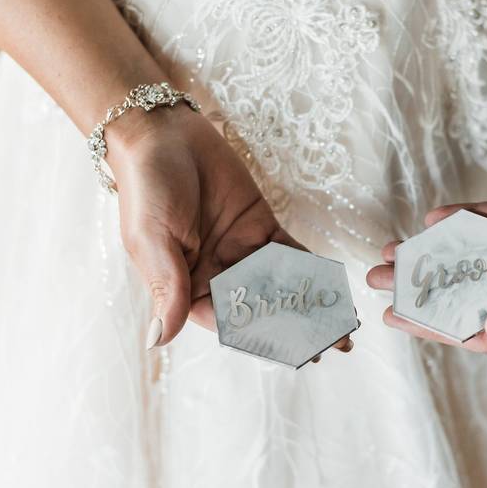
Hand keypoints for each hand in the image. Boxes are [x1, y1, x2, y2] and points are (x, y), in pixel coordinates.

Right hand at [108, 99, 354, 352]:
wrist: (163, 133)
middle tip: (327, 346)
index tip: (291, 354)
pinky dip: (311, 268)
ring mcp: (241, 250)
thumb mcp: (152, 240)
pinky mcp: (260, 226)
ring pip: (279, 284)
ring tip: (339, 326)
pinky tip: (334, 286)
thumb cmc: (147, 187)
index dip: (258, 338)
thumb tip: (159, 339)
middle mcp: (216, 274)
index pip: (225, 321)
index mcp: (185, 286)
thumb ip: (165, 287)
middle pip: (259, 308)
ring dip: (308, 304)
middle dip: (292, 328)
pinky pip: (288, 252)